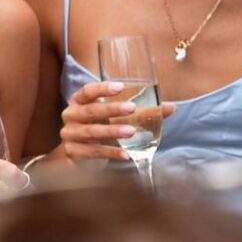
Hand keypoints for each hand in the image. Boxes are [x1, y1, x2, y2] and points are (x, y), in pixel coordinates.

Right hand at [55, 81, 173, 163]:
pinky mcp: (73, 152)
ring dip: (112, 131)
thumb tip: (171, 108)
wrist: (79, 153)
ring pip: (91, 132)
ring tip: (131, 132)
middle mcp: (71, 115)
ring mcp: (70, 134)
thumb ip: (141, 111)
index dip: (102, 89)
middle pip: (90, 111)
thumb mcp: (115, 117)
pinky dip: (110, 152)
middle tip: (131, 108)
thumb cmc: (100, 127)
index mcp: (79, 101)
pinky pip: (92, 152)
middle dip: (111, 109)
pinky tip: (125, 154)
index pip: (87, 91)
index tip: (120, 87)